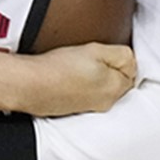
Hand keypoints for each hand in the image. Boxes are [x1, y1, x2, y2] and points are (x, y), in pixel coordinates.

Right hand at [19, 43, 136, 115]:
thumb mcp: (97, 50)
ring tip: (75, 68)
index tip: (102, 53)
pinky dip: (78, 85)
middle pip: (117, 81)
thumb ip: (122, 55)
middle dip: (108, 69)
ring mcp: (89, 109)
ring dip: (92, 77)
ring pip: (100, 88)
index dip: (117, 57)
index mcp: (116, 89)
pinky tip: (66, 78)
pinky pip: (84, 94)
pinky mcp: (73, 109)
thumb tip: (130, 61)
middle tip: (89, 59)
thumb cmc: (58, 69)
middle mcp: (105, 104)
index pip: (132, 70)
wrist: (28, 85)